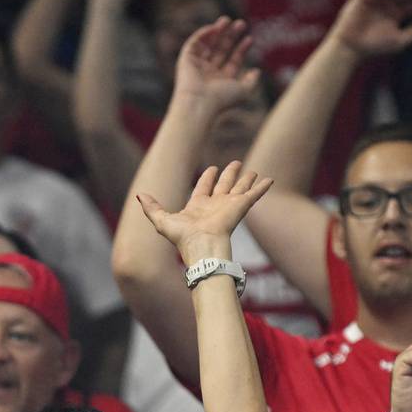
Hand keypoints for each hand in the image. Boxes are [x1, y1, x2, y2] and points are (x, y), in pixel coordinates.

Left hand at [137, 160, 273, 261]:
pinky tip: (271, 180)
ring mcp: (229, 206)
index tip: (213, 168)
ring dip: (247, 179)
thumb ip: (151, 208)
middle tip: (235, 163)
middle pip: (225, 185)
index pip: (204, 188)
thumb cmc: (183, 238)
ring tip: (254, 171)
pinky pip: (254, 194)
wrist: (202, 247)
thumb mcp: (161, 220)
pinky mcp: (241, 207)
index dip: (208, 178)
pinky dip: (263, 187)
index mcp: (199, 206)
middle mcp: (215, 205)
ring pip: (240, 188)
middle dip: (230, 174)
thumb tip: (140, 195)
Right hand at [173, 17, 261, 109]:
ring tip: (227, 20)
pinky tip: (213, 27)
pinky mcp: (186, 60)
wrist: (199, 103)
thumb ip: (252, 81)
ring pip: (208, 45)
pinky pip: (194, 43)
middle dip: (231, 36)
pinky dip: (202, 34)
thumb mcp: (243, 91)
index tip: (250, 38)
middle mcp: (209, 73)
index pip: (233, 60)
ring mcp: (197, 66)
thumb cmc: (221, 100)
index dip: (241, 49)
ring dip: (217, 32)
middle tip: (241, 23)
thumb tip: (257, 71)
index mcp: (221, 81)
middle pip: (221, 49)